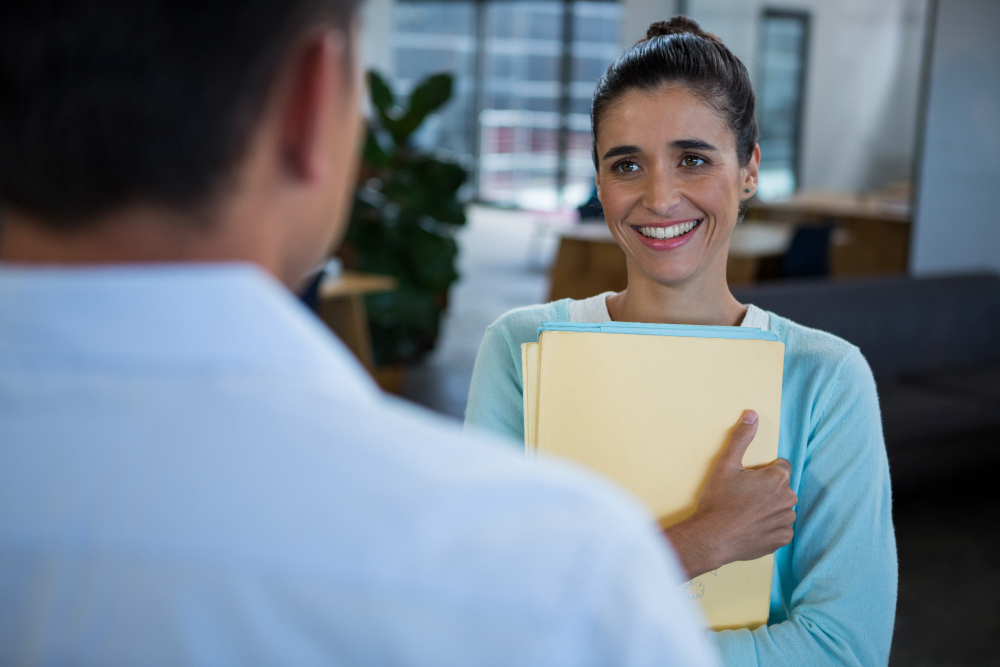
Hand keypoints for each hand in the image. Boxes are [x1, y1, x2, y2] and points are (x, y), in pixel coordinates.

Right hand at [664, 410, 796, 579]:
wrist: (712, 537)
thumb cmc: (718, 500)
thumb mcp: (726, 464)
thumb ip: (741, 438)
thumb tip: (751, 414)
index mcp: (778, 478)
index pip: (781, 466)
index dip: (764, 471)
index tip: (748, 480)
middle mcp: (789, 498)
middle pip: (782, 487)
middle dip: (768, 489)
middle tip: (744, 497)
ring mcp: (787, 520)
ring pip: (782, 507)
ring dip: (770, 508)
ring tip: (746, 512)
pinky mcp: (783, 538)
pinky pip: (781, 527)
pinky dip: (770, 526)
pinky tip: (752, 526)